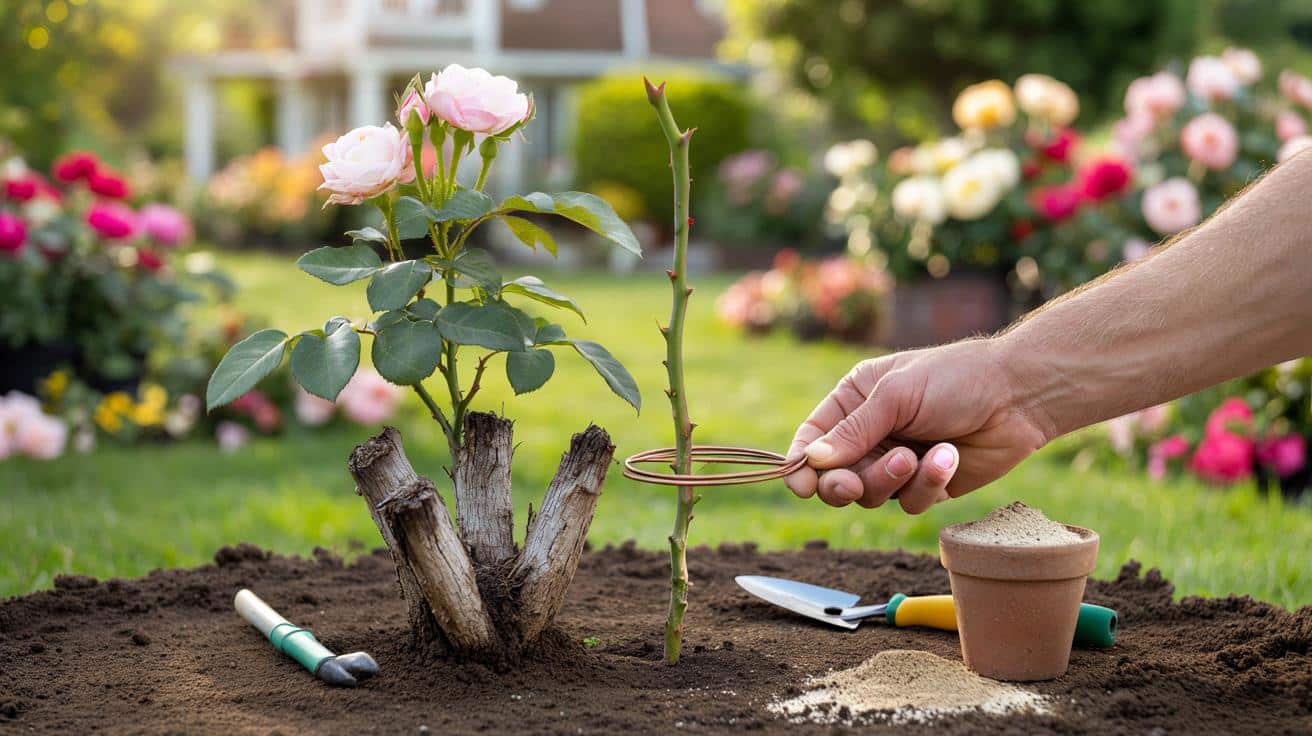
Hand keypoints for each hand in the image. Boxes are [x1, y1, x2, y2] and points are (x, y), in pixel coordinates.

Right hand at [784, 338, 1051, 513]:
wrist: (1019, 396)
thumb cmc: (956, 379)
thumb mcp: (896, 396)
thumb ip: (853, 431)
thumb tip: (812, 461)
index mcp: (856, 400)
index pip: (813, 437)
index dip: (803, 464)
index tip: (802, 485)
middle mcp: (873, 433)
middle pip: (836, 476)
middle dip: (845, 483)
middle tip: (853, 485)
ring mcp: (899, 461)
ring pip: (872, 496)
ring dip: (892, 480)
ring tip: (917, 456)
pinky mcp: (928, 485)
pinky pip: (909, 503)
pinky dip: (927, 484)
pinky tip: (949, 458)